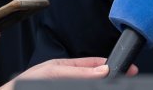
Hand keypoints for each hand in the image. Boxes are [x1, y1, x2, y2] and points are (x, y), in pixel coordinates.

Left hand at [0, 58, 136, 89]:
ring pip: (91, 85)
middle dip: (108, 78)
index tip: (127, 69)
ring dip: (101, 83)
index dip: (110, 66)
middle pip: (95, 78)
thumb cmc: (25, 84)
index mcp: (66, 67)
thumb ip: (79, 72)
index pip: (94, 65)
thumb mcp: (54, 72)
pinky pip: (83, 88)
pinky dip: (92, 87)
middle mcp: (69, 80)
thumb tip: (102, 70)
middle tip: (124, 79)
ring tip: (113, 84)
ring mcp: (68, 86)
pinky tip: (99, 87)